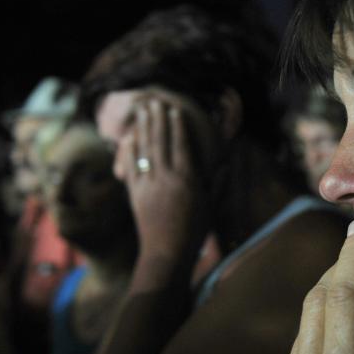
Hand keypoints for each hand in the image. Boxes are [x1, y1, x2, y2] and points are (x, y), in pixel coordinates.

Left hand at [114, 89, 210, 265]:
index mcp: (188, 179)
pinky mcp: (135, 193)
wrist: (167, 252)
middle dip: (157, 119)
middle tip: (154, 101)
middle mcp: (167, 177)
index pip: (182, 145)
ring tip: (141, 111)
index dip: (177, 126)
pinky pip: (131, 166)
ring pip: (145, 149)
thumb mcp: (211, 206)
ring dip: (143, 128)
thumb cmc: (195, 232)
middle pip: (161, 141)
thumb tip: (226, 164)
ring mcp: (149, 184)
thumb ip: (217, 183)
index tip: (175, 110)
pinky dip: (129, 150)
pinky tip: (128, 137)